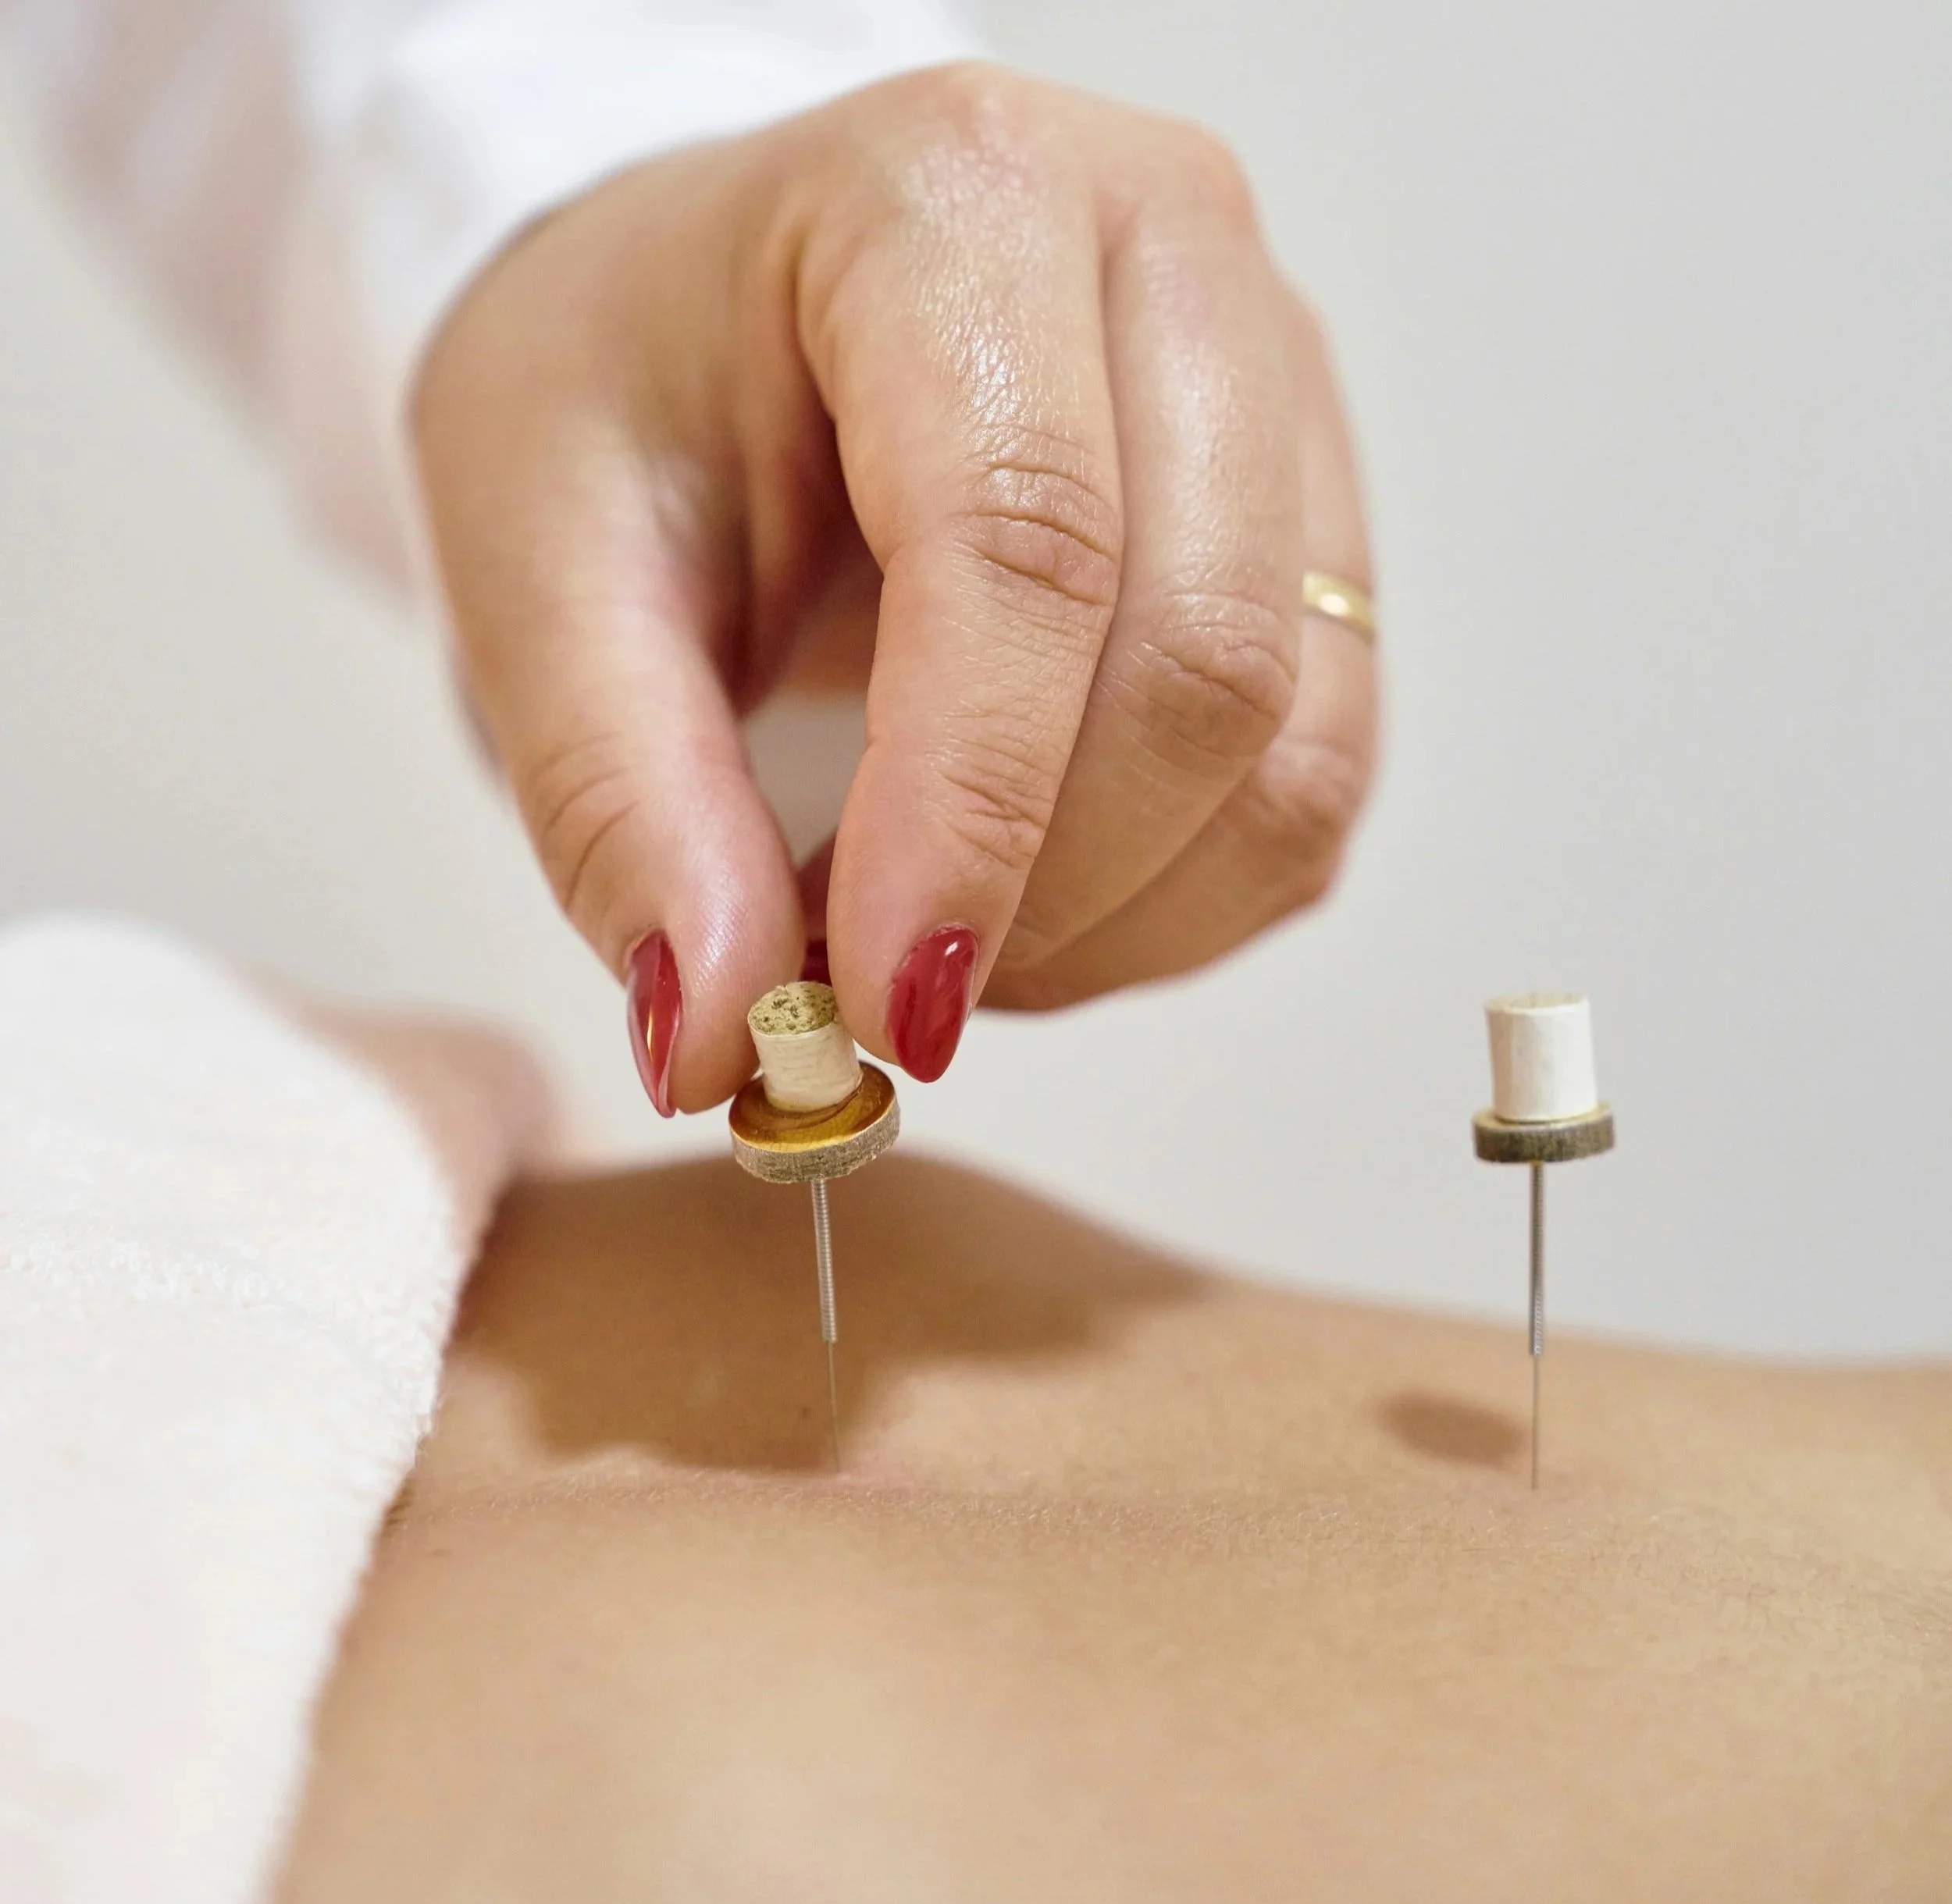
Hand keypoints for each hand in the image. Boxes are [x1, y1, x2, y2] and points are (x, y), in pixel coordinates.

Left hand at [412, 62, 1375, 1112]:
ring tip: (936, 939)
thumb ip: (622, 801)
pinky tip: (1031, 899)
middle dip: (1042, 889)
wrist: (715, 323)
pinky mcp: (1315, 531)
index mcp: (955, 196)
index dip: (969, 810)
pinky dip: (1175, 904)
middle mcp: (1171, 258)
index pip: (1026, 537)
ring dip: (1116, 917)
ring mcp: (1279, 392)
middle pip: (1206, 656)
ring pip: (1297, 748)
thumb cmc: (626, 396)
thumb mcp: (543, 567)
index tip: (882, 1002)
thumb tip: (719, 1041)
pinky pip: (1314, 786)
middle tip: (872, 990)